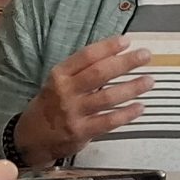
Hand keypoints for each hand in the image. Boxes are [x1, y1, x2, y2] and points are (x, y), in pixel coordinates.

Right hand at [14, 35, 154, 164]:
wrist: (30, 139)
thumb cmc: (49, 106)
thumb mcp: (57, 83)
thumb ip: (80, 72)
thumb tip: (113, 56)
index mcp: (59, 75)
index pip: (86, 56)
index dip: (108, 47)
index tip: (126, 41)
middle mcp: (65, 92)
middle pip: (99, 73)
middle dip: (125, 63)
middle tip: (145, 55)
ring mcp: (73, 112)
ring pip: (107, 97)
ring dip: (131, 88)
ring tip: (149, 80)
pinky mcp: (81, 132)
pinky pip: (108, 121)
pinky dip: (126, 114)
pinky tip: (140, 107)